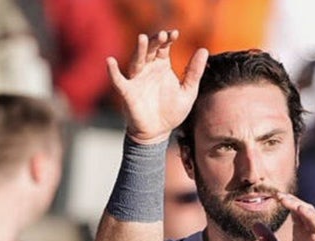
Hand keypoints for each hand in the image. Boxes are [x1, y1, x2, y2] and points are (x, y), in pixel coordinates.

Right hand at [106, 30, 207, 144]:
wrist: (158, 133)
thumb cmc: (172, 111)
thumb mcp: (188, 91)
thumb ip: (194, 72)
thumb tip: (204, 49)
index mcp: (162, 66)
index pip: (163, 47)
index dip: (168, 39)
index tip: (175, 34)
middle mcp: (148, 69)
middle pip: (150, 50)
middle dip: (155, 41)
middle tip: (162, 34)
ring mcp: (137, 80)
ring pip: (136, 61)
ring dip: (139, 50)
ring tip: (143, 38)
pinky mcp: (128, 93)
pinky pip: (118, 81)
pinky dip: (113, 72)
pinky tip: (110, 61)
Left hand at [254, 193, 314, 240]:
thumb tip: (254, 224)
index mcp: (302, 234)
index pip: (296, 212)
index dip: (288, 202)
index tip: (274, 195)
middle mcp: (313, 236)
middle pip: (307, 214)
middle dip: (296, 204)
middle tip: (282, 197)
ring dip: (310, 217)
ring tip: (299, 209)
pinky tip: (314, 236)